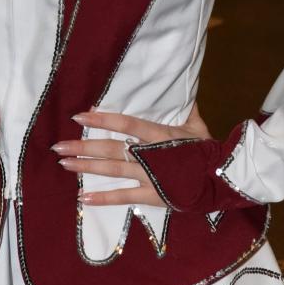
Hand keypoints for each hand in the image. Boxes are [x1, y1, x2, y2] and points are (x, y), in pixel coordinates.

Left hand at [52, 103, 210, 206]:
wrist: (225, 178)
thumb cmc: (208, 149)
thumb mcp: (195, 123)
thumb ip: (183, 105)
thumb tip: (179, 85)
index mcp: (158, 134)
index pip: (125, 123)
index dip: (102, 119)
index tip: (80, 115)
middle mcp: (149, 154)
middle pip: (111, 148)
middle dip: (83, 146)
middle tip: (58, 146)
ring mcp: (150, 176)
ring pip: (113, 170)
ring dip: (87, 167)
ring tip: (65, 164)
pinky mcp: (153, 195)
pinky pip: (124, 197)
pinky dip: (104, 198)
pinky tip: (84, 199)